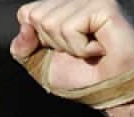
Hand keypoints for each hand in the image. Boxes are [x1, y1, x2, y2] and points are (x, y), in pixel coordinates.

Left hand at [9, 0, 133, 91]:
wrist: (111, 90)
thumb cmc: (81, 77)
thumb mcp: (40, 64)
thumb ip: (22, 48)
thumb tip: (24, 26)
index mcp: (60, 7)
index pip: (26, 13)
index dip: (37, 40)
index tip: (61, 49)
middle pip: (36, 17)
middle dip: (53, 43)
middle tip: (78, 51)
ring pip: (51, 23)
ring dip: (69, 47)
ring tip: (90, 50)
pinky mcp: (104, 5)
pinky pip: (70, 28)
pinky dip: (81, 48)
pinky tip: (99, 48)